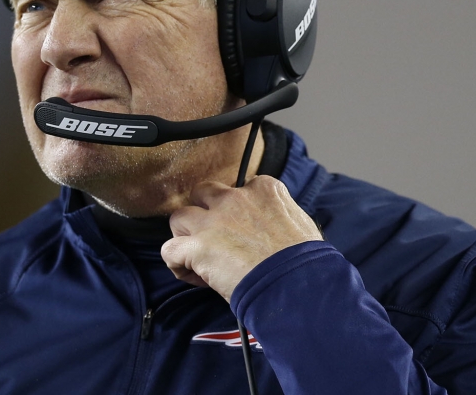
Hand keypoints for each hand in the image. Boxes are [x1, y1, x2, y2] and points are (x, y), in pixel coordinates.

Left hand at [160, 175, 322, 301]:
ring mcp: (214, 221)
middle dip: (204, 214)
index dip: (235, 213)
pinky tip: (193, 276)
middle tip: (214, 239)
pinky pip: (169, 250)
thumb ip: (280, 215)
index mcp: (264, 190)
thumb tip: (274, 226)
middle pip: (203, 194)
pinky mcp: (198, 246)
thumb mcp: (301, 224)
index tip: (242, 235)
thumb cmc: (306, 263)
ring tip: (198, 258)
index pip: (237, 190)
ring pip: (179, 217)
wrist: (298, 285)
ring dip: (185, 237)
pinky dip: (177, 264)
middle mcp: (235, 199)